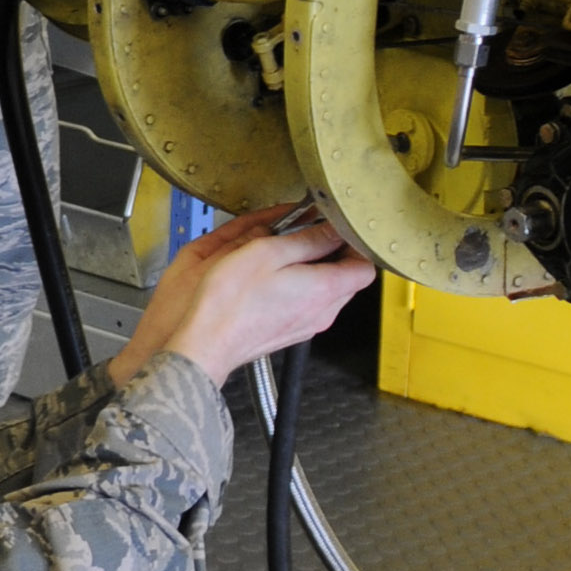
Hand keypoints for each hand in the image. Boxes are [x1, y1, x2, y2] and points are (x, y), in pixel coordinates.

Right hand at [110, 204, 374, 391]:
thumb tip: (333, 227)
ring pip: (328, 291)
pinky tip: (274, 276)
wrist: (204, 344)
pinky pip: (308, 304)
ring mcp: (307, 326)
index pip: (366, 266)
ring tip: (287, 251)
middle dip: (335, 251)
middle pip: (349, 278)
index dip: (356, 243)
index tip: (338, 226)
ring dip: (315, 268)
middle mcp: (323, 312)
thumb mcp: (269, 252)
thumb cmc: (229, 301)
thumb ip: (308, 239)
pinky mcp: (290, 332)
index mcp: (325, 290)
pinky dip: (300, 286)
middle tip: (311, 230)